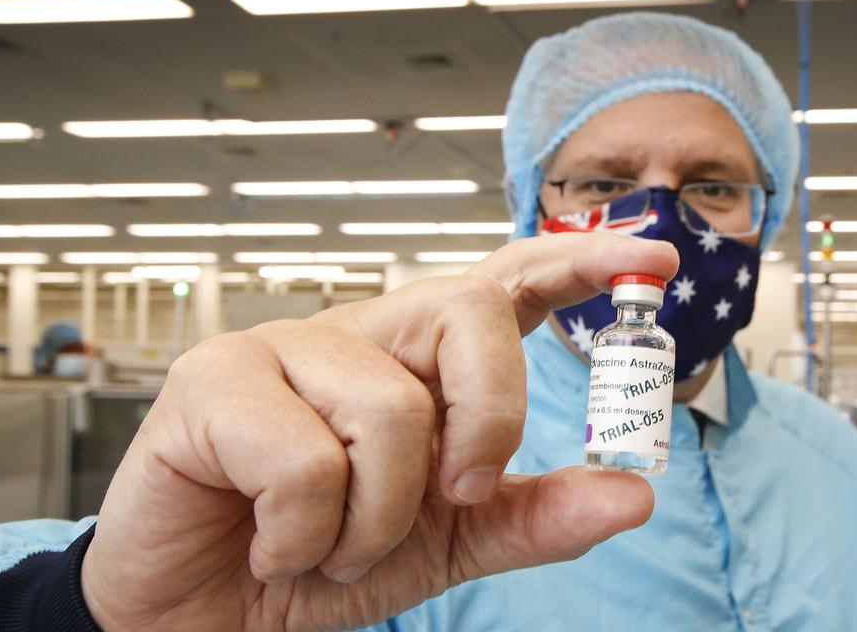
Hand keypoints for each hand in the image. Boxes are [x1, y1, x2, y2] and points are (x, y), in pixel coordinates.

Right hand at [80, 234, 678, 630]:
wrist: (201, 619)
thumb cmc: (318, 562)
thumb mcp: (446, 546)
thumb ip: (533, 516)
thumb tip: (634, 493)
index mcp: (417, 363)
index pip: (505, 286)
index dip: (578, 263)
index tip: (655, 259)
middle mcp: (358, 337)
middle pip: (468, 310)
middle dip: (492, 412)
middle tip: (463, 491)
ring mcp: (282, 348)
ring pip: (392, 411)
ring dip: (375, 520)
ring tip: (326, 547)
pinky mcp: (213, 381)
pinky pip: (306, 461)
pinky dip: (305, 537)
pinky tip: (268, 544)